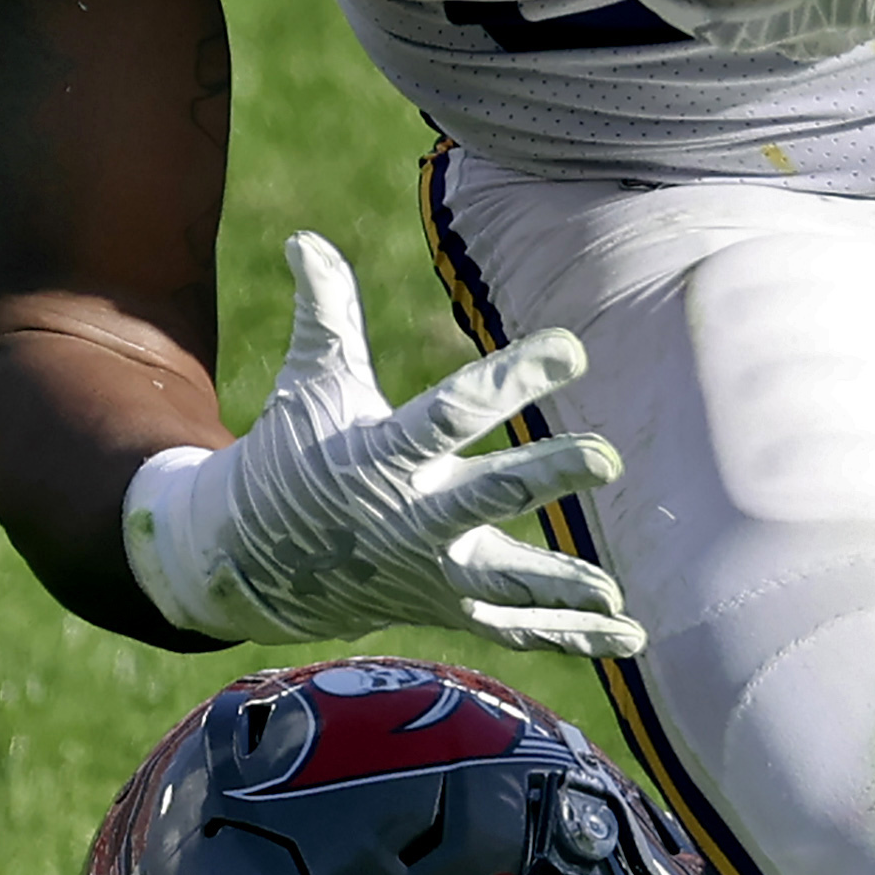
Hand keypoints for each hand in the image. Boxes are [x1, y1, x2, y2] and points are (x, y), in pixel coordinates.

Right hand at [120, 234, 641, 654]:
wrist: (244, 559)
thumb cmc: (288, 455)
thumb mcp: (308, 383)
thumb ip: (324, 313)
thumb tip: (303, 236)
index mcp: (383, 454)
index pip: (453, 412)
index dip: (511, 379)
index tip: (570, 349)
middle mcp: (409, 518)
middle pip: (487, 497)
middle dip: (547, 478)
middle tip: (607, 459)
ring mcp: (427, 571)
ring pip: (503, 581)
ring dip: (561, 587)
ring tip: (615, 592)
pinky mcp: (442, 606)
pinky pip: (511, 628)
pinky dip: (567, 637)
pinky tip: (629, 638)